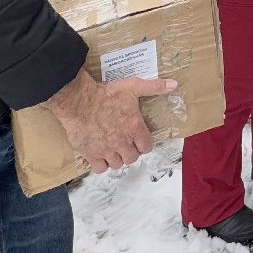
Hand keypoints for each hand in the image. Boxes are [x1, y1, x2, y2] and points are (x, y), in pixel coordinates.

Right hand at [45, 69, 176, 173]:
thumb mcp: (133, 86)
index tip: (139, 138)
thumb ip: (154, 87)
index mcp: (134, 128)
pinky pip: (100, 168)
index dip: (144, 144)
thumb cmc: (106, 94)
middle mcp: (122, 142)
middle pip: (133, 157)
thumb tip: (174, 84)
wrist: (78, 101)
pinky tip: (101, 154)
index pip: (147, 147)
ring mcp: (106, 150)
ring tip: (114, 148)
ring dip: (117, 158)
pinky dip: (102, 164)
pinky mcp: (90, 154)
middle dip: (131, 151)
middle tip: (125, 142)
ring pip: (118, 164)